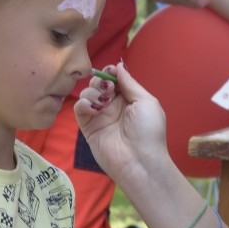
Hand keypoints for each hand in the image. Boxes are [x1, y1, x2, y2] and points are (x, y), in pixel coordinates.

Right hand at [74, 63, 172, 186]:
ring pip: (87, 93)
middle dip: (100, 80)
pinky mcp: (88, 128)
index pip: (115, 79)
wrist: (140, 161)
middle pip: (99, 83)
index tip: (110, 71)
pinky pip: (79, 109)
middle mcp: (114, 107)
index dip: (110, 72)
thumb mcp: (146, 101)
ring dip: (93, 92)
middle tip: (108, 88)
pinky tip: (94, 108)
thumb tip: (119, 66)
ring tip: (103, 102)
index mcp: (130, 99)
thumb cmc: (148, 132)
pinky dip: (84, 103)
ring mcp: (100, 117)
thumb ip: (130, 83)